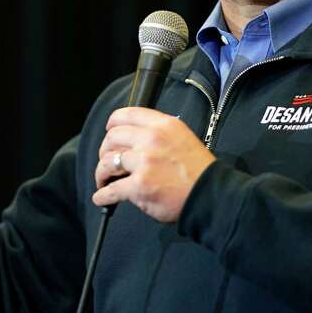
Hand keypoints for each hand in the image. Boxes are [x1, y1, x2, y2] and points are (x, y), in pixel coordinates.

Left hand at [92, 107, 215, 222]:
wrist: (210, 195)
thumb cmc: (198, 171)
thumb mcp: (183, 138)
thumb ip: (159, 133)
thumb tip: (134, 139)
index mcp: (163, 125)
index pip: (126, 114)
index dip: (112, 125)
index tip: (109, 132)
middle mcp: (152, 139)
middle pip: (112, 138)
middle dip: (104, 151)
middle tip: (107, 161)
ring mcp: (144, 162)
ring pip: (107, 163)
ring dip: (101, 174)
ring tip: (104, 181)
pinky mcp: (139, 186)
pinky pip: (111, 190)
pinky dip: (102, 195)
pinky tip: (102, 197)